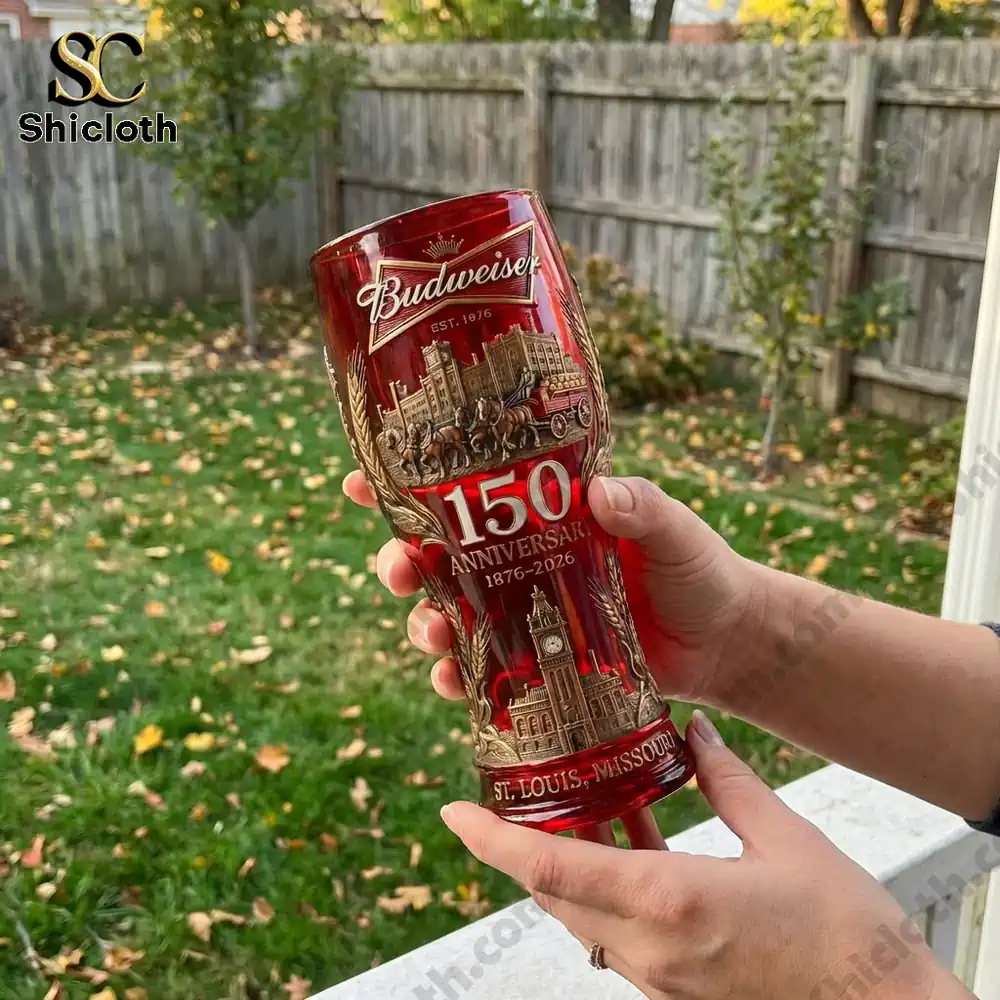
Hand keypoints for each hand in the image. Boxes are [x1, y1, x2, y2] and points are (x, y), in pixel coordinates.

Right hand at [342, 472, 755, 705]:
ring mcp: (528, 614)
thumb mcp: (674, 532)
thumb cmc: (701, 571)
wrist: (726, 640)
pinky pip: (484, 670)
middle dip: (401, 562)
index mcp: (546, 515)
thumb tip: (602, 491)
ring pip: (451, 614)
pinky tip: (451, 683)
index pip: (468, 490)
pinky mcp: (539, 662)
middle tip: (396, 571)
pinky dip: (458, 677)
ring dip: (425, 623)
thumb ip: (643, 509)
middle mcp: (525, 561)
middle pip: (439, 557)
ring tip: (431, 636)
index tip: (359, 481)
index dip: (407, 484)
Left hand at [439, 711, 961, 999]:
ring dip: (565, 870)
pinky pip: (615, 938)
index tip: (455, 813)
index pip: (551, 872)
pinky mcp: (677, 992)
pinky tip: (634, 853)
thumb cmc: (845, 934)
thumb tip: (694, 733)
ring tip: (575, 814)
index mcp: (670, 902)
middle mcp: (651, 949)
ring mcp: (660, 980)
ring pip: (581, 918)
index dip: (493, 841)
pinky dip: (605, 894)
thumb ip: (728, 781)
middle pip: (553, 894)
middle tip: (510, 797)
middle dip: (522, 848)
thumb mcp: (786, 838)